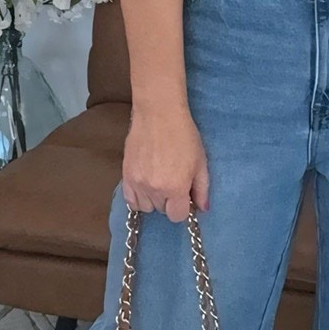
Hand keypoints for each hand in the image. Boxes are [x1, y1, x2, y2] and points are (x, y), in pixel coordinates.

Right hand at [122, 103, 208, 220]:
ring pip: (146, 207)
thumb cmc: (184, 134)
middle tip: (173, 181)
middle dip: (170, 200)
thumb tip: (202, 209)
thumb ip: (202, 188)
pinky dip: (138, 197)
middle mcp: (155, 190)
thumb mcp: (201, 161)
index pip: (177, 216)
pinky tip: (145, 186)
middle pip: (162, 211)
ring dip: (154, 199)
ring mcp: (138, 183)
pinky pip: (130, 200)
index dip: (183, 207)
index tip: (185, 195)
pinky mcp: (126, 175)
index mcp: (176, 187)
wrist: (158, 114)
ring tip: (158, 181)